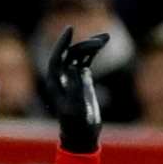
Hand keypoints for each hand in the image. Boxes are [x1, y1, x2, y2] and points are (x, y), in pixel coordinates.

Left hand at [46, 26, 108, 153]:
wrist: (82, 134)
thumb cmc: (76, 124)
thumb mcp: (76, 108)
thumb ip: (74, 87)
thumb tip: (74, 65)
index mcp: (55, 82)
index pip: (57, 57)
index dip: (63, 43)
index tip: (71, 29)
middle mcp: (62, 76)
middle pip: (71, 54)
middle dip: (85, 45)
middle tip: (102, 41)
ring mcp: (72, 77)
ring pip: (79, 55)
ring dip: (91, 46)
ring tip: (107, 37)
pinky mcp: (82, 79)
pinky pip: (86, 61)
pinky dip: (94, 53)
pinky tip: (103, 44)